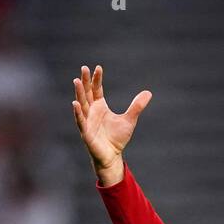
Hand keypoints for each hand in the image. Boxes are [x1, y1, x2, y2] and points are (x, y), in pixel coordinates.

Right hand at [72, 65, 151, 185]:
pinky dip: (78, 112)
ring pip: (82, 104)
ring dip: (79, 93)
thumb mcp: (129, 120)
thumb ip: (137, 106)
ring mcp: (87, 121)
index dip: (97, 79)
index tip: (98, 67)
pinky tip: (75, 103)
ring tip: (77, 81)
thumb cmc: (117, 138)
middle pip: (87, 93)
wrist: (112, 156)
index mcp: (100, 106)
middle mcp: (91, 111)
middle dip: (85, 81)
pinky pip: (81, 120)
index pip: (97, 89)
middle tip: (84, 68)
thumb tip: (148, 92)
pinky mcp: (85, 132)